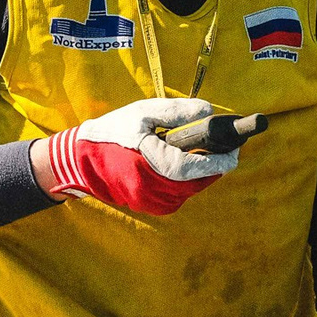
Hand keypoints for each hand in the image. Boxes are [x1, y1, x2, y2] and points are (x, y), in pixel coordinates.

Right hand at [36, 97, 238, 216]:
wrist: (81, 158)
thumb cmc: (113, 131)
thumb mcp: (144, 112)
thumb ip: (177, 111)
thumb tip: (208, 112)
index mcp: (151, 163)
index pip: (193, 168)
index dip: (217, 162)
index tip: (235, 154)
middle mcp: (152, 188)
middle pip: (196, 182)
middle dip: (214, 167)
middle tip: (226, 151)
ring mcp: (150, 200)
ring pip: (188, 191)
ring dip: (201, 175)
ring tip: (207, 155)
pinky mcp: (148, 205)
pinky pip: (177, 195)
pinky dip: (186, 182)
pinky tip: (185, 166)